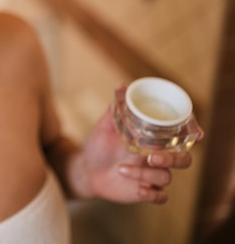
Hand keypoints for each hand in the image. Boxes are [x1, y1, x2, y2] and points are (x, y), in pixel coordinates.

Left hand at [77, 88, 195, 203]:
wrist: (85, 169)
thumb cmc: (98, 146)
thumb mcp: (104, 127)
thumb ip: (115, 110)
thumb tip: (122, 87)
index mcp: (152, 141)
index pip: (180, 138)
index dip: (193, 136)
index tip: (198, 134)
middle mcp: (156, 158)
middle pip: (184, 159)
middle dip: (173, 158)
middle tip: (151, 156)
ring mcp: (152, 176)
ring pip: (165, 177)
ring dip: (145, 174)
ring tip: (121, 169)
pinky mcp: (145, 192)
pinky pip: (160, 197)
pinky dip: (150, 194)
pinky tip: (136, 189)